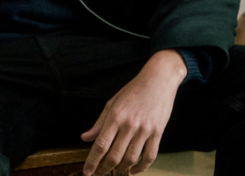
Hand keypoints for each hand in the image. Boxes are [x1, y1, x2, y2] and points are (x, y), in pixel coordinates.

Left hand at [80, 50, 186, 174]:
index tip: (87, 172)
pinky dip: (141, 167)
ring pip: (130, 158)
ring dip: (121, 169)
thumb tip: (85, 138)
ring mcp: (145, 129)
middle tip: (98, 174)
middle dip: (104, 169)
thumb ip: (99, 122)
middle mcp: (129, 125)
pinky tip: (134, 170)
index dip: (92, 161)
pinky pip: (150, 156)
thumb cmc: (134, 90)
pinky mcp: (158, 132)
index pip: (100, 145)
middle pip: (114, 155)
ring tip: (114, 171)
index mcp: (115, 116)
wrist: (158, 79)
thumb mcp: (113, 103)